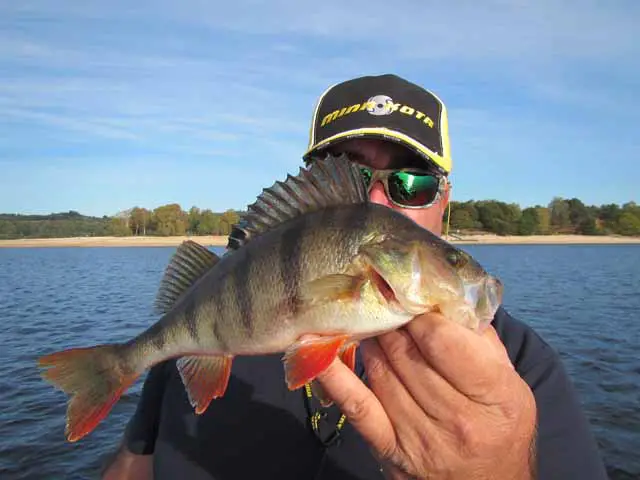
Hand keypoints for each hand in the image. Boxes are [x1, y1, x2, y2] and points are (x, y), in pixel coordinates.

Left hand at [315, 312, 536, 479]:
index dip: (420, 313)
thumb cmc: (501, 429)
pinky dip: (334, 375)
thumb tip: (445, 299)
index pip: (440, 339)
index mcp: (495, 396)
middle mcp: (457, 419)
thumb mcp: (511, 385)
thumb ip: (483, 342)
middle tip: (385, 303)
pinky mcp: (389, 448)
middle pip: (406, 352)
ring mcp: (420, 436)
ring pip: (381, 370)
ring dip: (371, 340)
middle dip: (392, 321)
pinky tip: (315, 348)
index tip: (413, 300)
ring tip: (370, 324)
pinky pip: (357, 406)